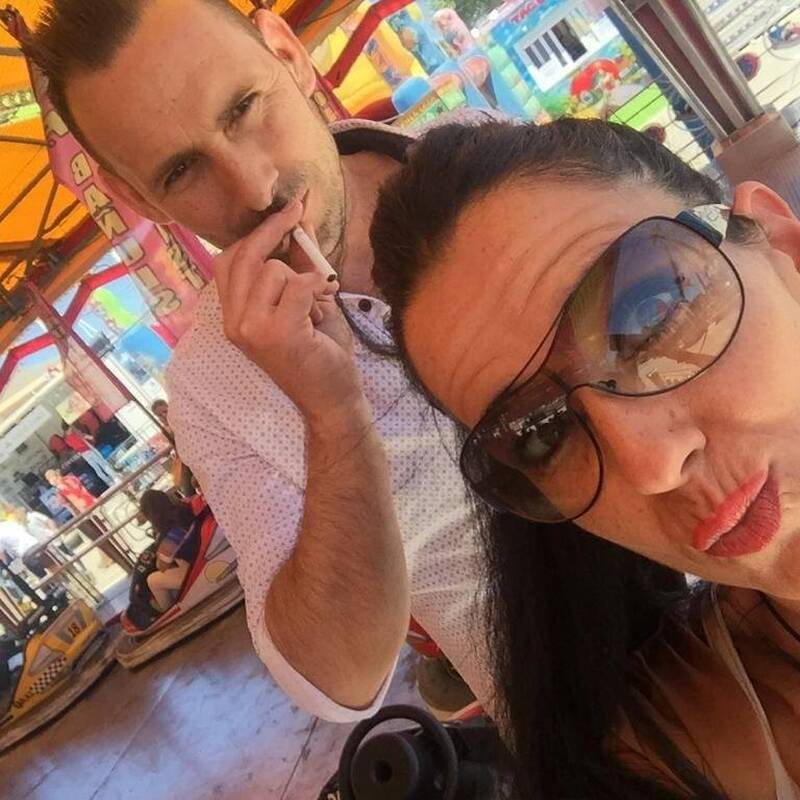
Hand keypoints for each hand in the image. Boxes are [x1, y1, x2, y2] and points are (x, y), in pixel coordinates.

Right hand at [215, 204, 364, 428]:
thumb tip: (301, 218)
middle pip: (244, 256)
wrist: (332, 398)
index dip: (256, 233)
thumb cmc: (321, 352)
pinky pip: (300, 284)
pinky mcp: (277, 333)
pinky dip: (318, 290)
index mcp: (235, 315)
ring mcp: (252, 329)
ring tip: (313, 311)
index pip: (229, 261)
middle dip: (274, 229)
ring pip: (274, 269)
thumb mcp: (308, 301)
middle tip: (299, 212)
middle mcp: (235, 322)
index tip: (286, 212)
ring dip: (303, 281)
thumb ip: (300, 262)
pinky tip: (322, 315)